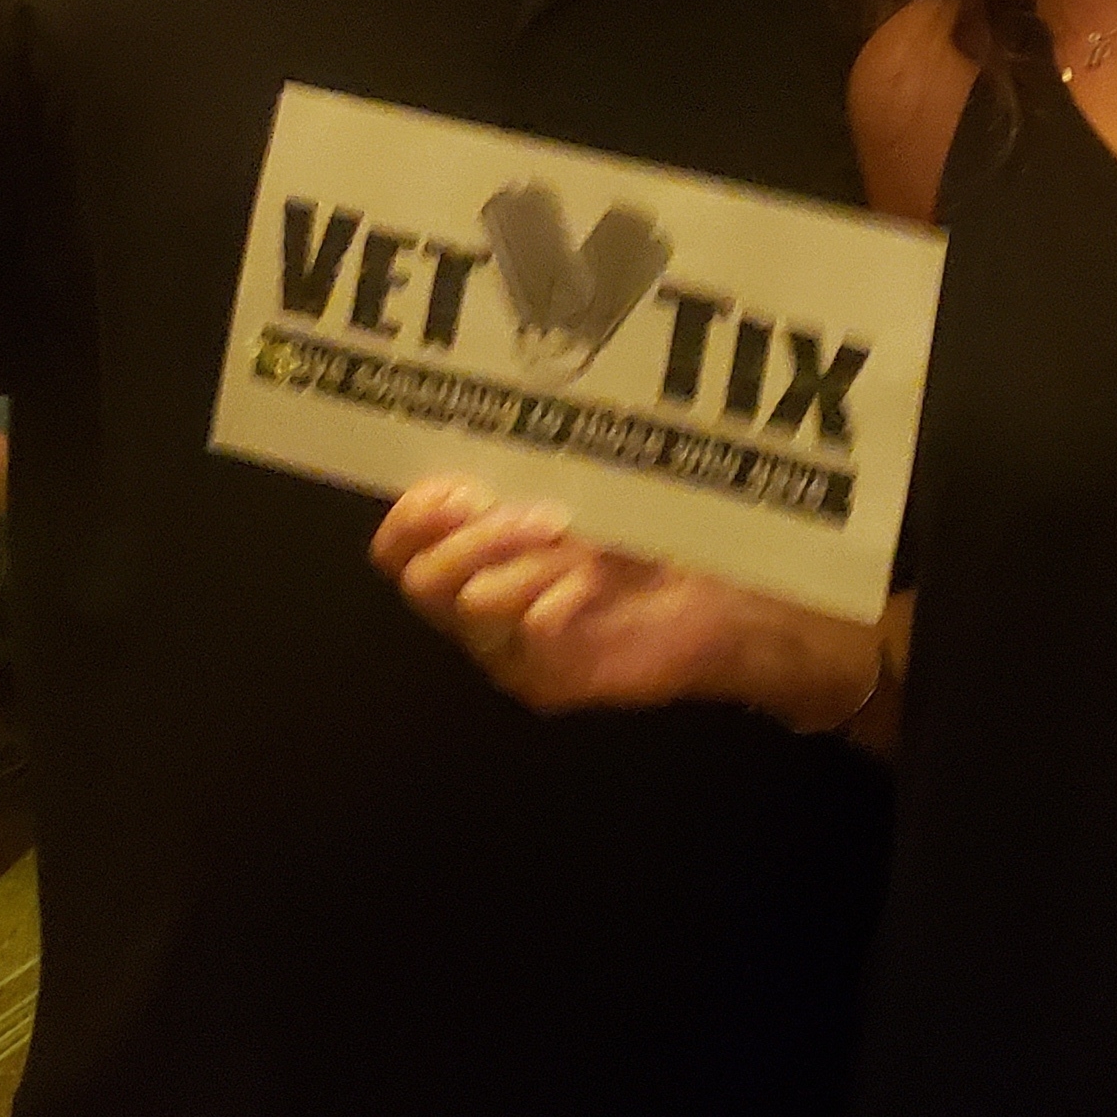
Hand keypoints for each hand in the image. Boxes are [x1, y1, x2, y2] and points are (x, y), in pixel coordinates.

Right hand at [369, 477, 880, 726]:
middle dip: (477, 535)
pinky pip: (528, 635)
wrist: (720, 599)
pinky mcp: (548, 681)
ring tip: (574, 542)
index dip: (412, 516)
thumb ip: (524, 473)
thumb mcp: (578, 488)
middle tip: (544, 514)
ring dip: (521, 563)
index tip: (461, 487)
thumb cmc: (647, 533)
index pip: (396, 549)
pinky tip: (592, 586)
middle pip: (421, 579)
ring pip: (471, 604)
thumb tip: (487, 435)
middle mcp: (476, 608)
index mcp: (472, 555)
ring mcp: (506, 652)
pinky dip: (557, 599)